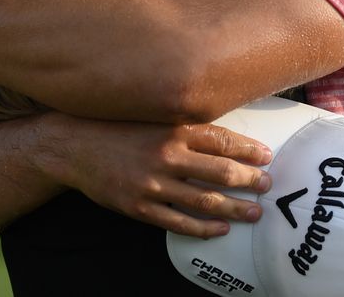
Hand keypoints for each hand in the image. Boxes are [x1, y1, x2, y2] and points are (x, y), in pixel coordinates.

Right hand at [39, 115, 272, 237]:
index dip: (248, 149)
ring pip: (204, 201)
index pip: (221, 139)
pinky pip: (178, 222)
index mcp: (172, 128)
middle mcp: (167, 154)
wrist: (75, 145)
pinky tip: (220, 229)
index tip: (267, 156)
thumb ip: (184, 123)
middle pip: (219, 172)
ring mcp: (153, 183)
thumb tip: (222, 133)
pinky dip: (203, 228)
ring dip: (234, 209)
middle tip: (268, 185)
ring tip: (254, 213)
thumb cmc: (118, 125)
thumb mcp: (152, 115)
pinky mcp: (140, 207)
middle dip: (249, 180)